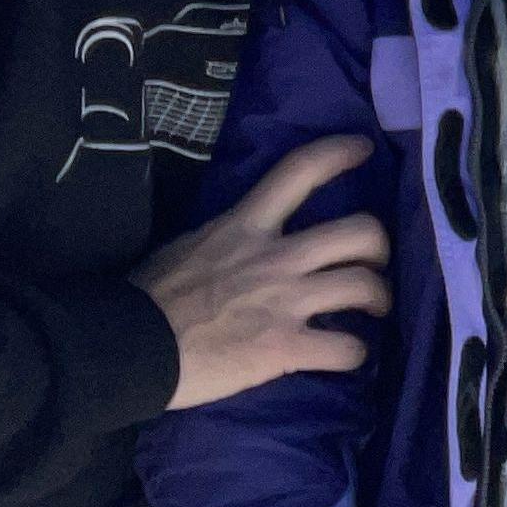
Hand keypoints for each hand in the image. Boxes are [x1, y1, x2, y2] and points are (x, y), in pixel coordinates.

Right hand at [134, 136, 386, 410]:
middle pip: (359, 231)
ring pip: (364, 286)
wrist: (127, 345)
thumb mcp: (190, 243)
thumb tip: (247, 240)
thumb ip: (231, 237)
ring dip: (379, 298)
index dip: (338, 154)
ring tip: (374, 309)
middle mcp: (275, 256)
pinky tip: (348, 356)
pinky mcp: (285, 347)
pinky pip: (346, 348)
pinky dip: (355, 354)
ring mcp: (285, 301)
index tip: (364, 150)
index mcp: (246, 225)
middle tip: (374, 262)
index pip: (299, 171)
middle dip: (380, 246)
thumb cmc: (149, 296)